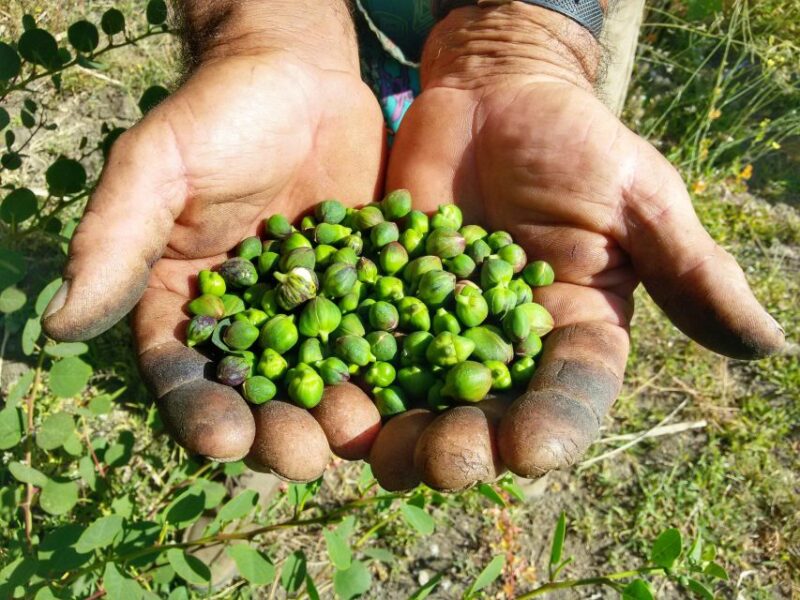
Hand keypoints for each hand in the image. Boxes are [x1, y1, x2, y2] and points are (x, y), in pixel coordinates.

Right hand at [42, 0, 385, 478]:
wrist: (302, 76)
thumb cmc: (218, 115)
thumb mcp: (159, 168)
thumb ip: (116, 240)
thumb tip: (59, 322)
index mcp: (185, 305)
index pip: (185, 375)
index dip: (201, 414)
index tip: (224, 440)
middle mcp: (248, 320)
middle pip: (260, 395)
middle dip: (279, 432)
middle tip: (304, 454)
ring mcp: (312, 311)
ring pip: (323, 379)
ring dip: (338, 414)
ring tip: (358, 430)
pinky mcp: (364, 291)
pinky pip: (377, 337)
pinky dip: (391, 367)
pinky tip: (410, 390)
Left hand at [380, 4, 784, 489]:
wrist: (491, 95)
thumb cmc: (576, 142)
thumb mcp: (640, 199)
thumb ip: (691, 272)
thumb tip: (769, 346)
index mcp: (572, 336)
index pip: (569, 398)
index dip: (553, 426)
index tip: (532, 448)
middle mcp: (503, 351)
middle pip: (484, 418)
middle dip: (463, 446)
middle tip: (439, 459)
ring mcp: (436, 332)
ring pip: (416, 399)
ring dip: (396, 430)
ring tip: (373, 444)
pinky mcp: (381, 304)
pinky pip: (359, 346)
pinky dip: (342, 371)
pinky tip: (322, 392)